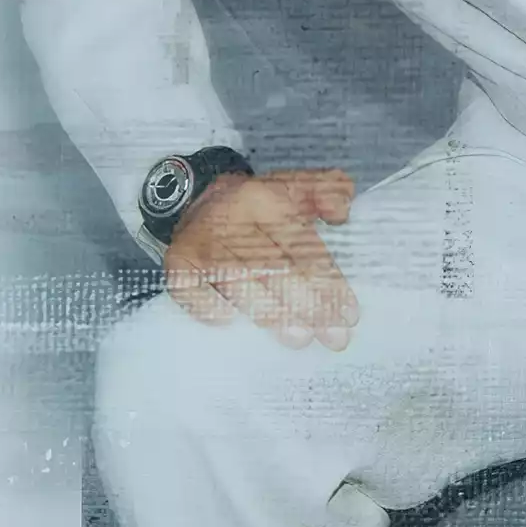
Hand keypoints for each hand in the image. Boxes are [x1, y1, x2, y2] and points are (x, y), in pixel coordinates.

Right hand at [163, 168, 356, 349]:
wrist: (198, 200)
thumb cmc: (259, 207)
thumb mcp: (295, 188)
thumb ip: (328, 191)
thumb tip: (341, 212)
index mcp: (263, 196)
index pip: (300, 244)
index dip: (328, 281)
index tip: (349, 315)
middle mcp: (229, 217)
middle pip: (272, 266)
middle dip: (306, 304)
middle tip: (331, 338)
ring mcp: (199, 240)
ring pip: (235, 279)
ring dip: (267, 311)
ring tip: (296, 338)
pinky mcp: (176, 261)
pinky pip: (189, 287)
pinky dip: (207, 306)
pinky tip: (228, 322)